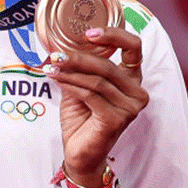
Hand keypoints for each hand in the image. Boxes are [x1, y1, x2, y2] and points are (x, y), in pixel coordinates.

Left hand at [45, 26, 147, 186]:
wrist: (80, 155)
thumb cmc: (82, 120)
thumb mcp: (81, 87)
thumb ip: (81, 68)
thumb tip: (62, 46)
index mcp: (132, 80)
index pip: (133, 47)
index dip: (114, 34)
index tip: (89, 32)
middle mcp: (137, 93)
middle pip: (108, 64)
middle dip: (78, 57)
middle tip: (55, 55)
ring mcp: (130, 108)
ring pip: (97, 79)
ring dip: (70, 71)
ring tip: (50, 67)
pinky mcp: (117, 119)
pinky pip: (90, 94)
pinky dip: (71, 85)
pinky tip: (57, 80)